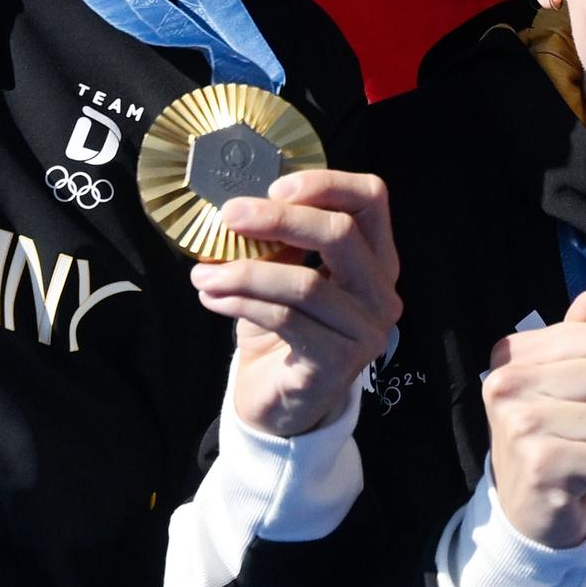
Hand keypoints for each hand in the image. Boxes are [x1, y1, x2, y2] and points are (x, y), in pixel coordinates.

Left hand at [196, 169, 399, 438]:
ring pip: (305, 284)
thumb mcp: (284, 275)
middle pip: (341, 234)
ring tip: (203, 273)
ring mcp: (365, 331)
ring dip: (244, 272)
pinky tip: (212, 298)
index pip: (371, 199)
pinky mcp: (337, 364)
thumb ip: (279, 242)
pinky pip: (286, 320)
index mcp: (376, 259)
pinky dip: (242, 303)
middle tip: (228, 216)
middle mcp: (381, 293)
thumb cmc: (284, 331)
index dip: (325, 183)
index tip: (274, 187)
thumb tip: (240, 206)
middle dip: (278, 219)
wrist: (281, 403)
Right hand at [477, 284, 585, 548]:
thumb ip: (582, 334)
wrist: (527, 513)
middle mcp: (507, 386)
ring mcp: (522, 427)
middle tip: (579, 434)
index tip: (573, 401)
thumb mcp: (565, 379)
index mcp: (511, 357)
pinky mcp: (543, 467)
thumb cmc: (553, 438)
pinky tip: (581, 483)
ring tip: (580, 458)